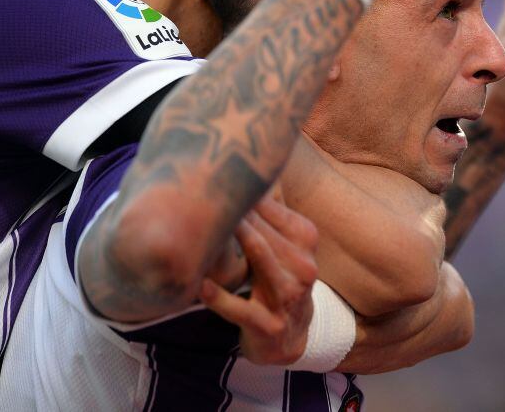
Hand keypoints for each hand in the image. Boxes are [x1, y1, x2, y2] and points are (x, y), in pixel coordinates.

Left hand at [200, 193, 318, 365]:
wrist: (291, 335)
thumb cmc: (280, 279)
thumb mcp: (287, 245)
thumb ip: (273, 209)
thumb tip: (257, 168)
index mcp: (306, 240)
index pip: (274, 210)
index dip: (245, 195)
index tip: (216, 178)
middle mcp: (303, 266)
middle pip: (264, 232)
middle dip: (235, 215)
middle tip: (198, 195)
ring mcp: (288, 297)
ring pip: (259, 261)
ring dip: (235, 241)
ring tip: (204, 226)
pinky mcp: (268, 325)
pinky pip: (240, 309)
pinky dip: (220, 298)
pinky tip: (200, 286)